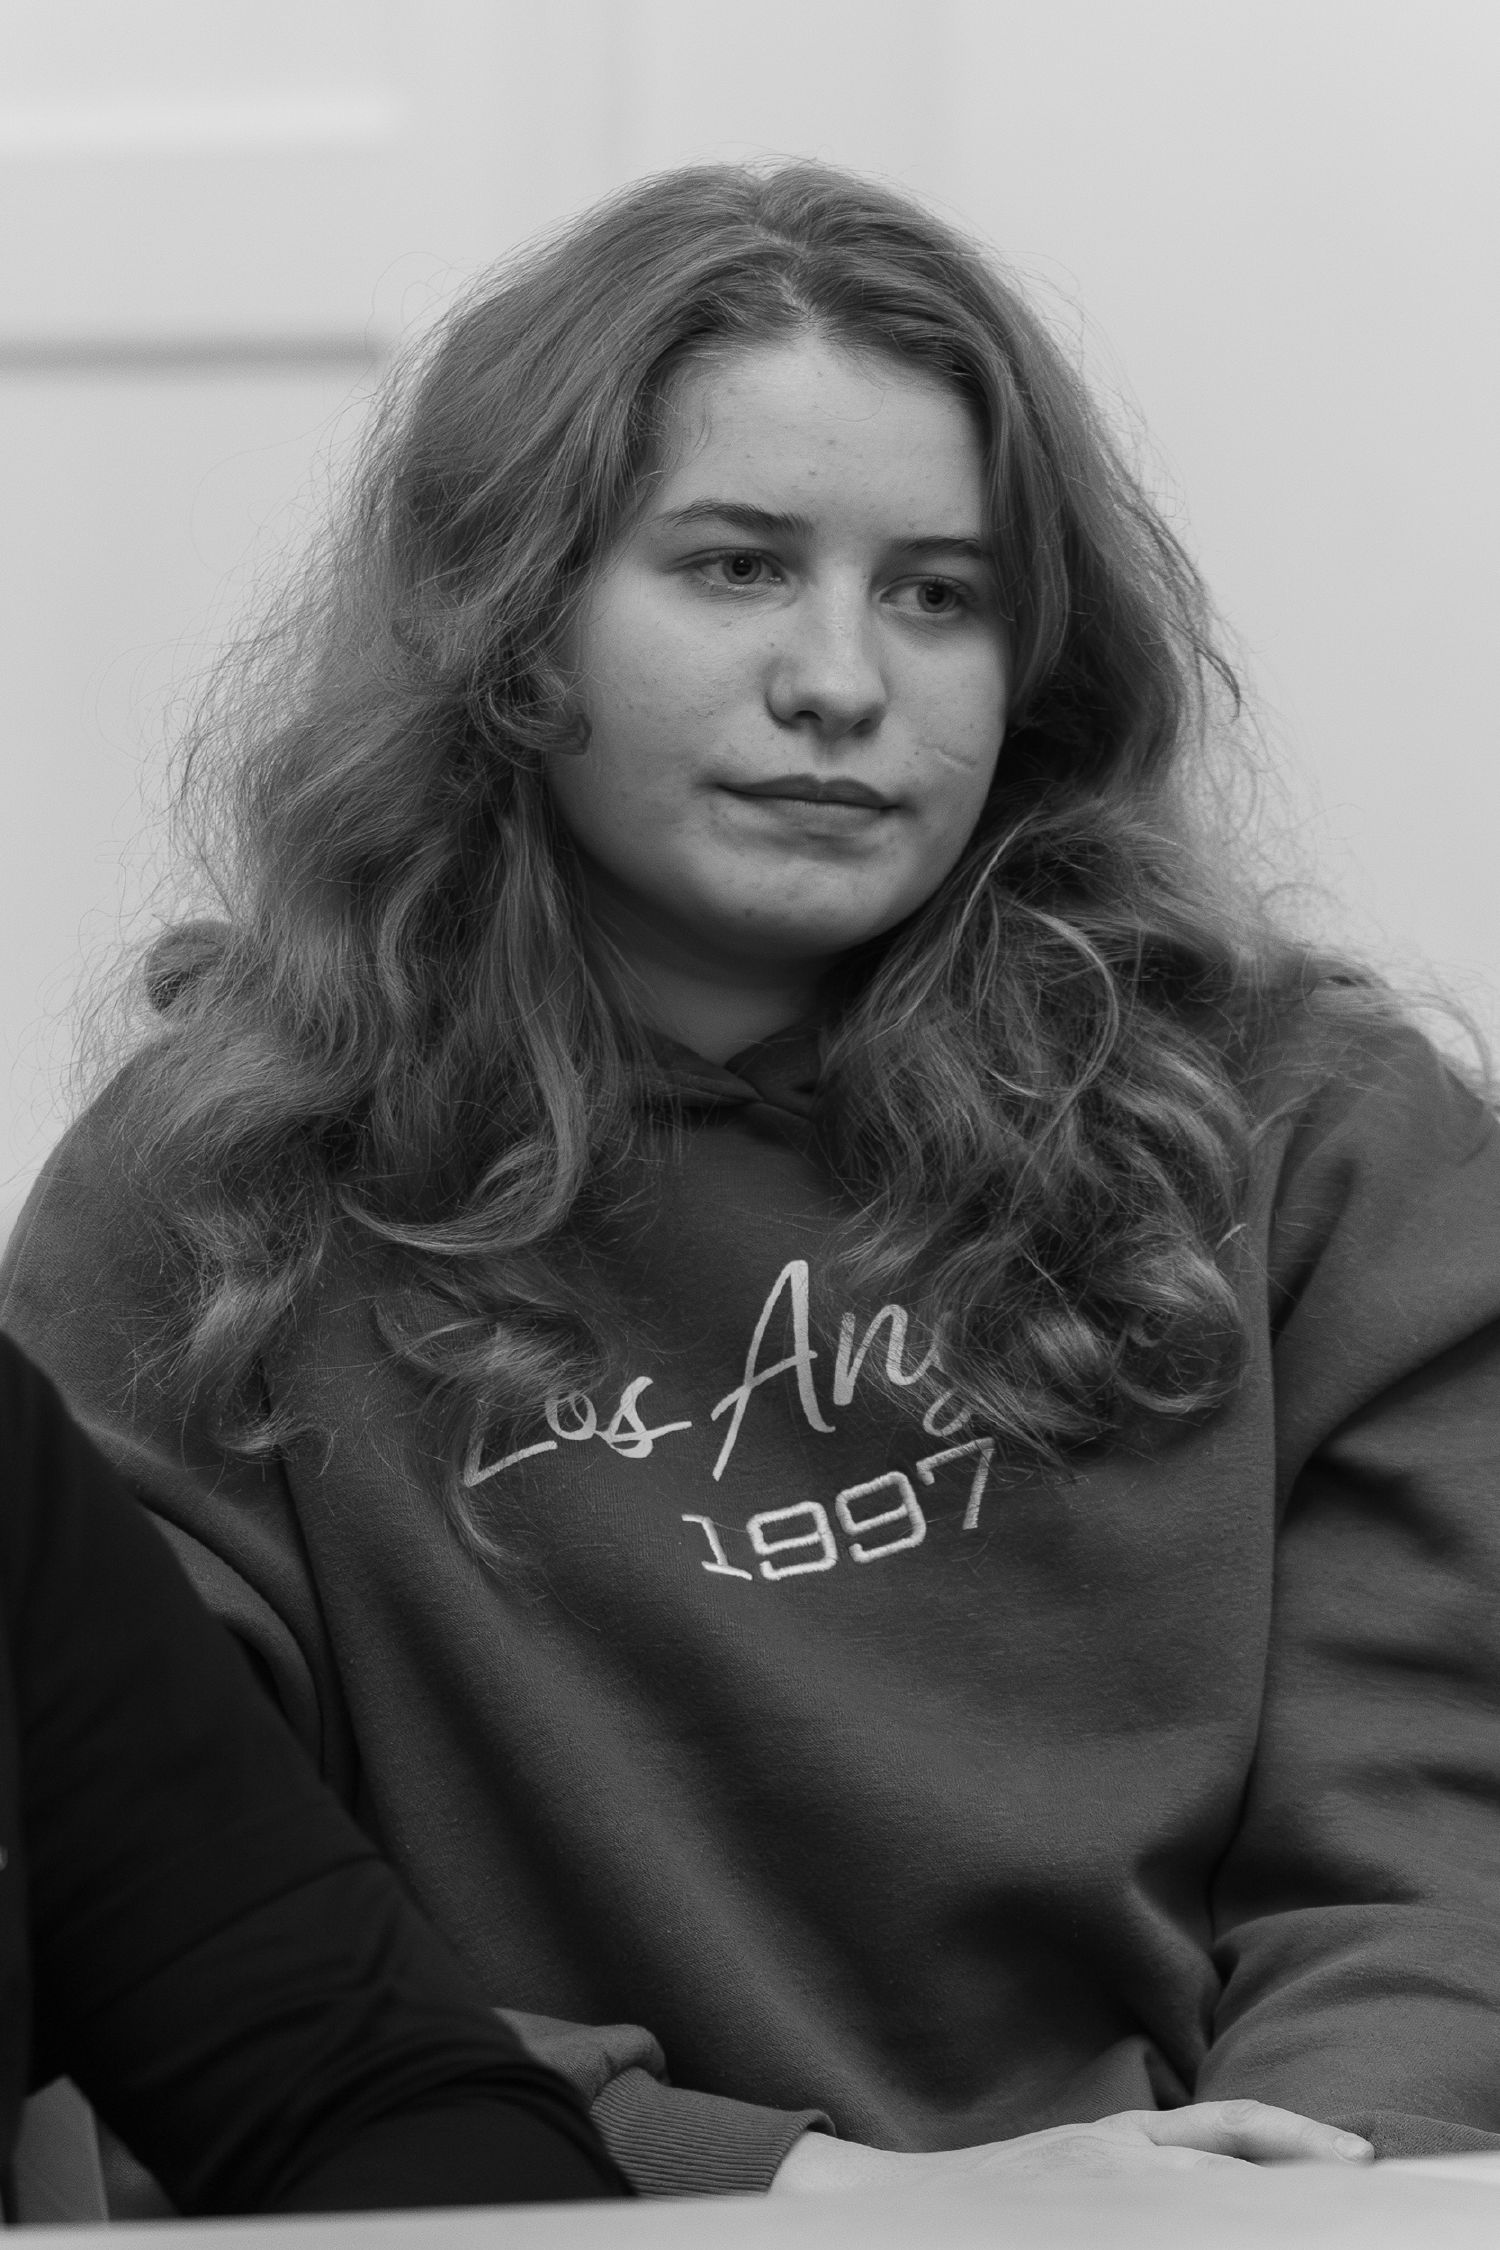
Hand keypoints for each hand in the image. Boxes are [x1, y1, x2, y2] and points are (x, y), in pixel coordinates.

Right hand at [770, 2100, 1374, 2192]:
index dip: (1298, 2139)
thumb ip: (1144, 2168)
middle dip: (1295, 2185)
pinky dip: (1188, 2228)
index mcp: (1120, 2140)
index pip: (1229, 2128)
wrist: (888, 2207)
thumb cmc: (991, 2198)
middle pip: (1227, 2166)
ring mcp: (1093, 2198)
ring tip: (1303, 2218)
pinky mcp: (1069, 2223)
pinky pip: (1146, 2229)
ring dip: (1245, 2214)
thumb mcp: (1077, 2165)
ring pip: (1197, 2203)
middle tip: (1359, 2194)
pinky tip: (1219, 2230)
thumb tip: (1225, 2180)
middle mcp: (1113, 2162)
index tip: (1358, 2156)